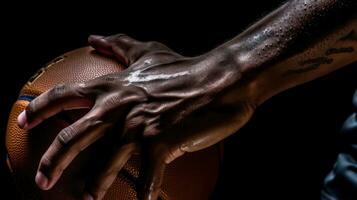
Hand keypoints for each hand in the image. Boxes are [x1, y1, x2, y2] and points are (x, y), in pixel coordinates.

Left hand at [17, 34, 255, 199]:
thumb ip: (120, 45)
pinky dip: (147, 192)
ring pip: (105, 163)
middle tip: (41, 180)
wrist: (218, 80)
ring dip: (94, 185)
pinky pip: (149, 176)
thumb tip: (95, 36)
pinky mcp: (161, 143)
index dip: (39, 109)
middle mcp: (118, 109)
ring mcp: (138, 128)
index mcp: (112, 88)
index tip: (22, 121)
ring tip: (86, 199)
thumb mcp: (148, 51)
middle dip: (52, 161)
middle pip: (72, 137)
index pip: (64, 97)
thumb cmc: (183, 67)